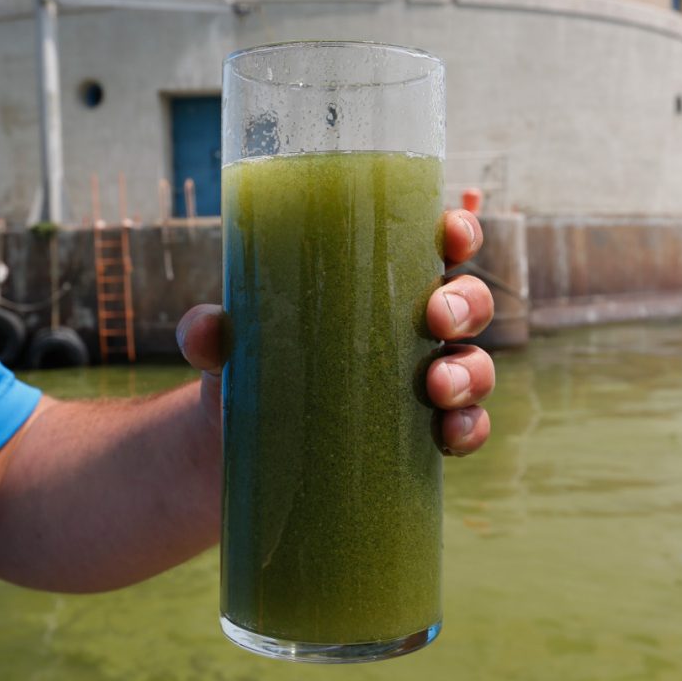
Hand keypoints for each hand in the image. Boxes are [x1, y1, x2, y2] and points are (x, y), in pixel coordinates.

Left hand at [176, 208, 493, 456]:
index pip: (434, 246)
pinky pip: (467, 427)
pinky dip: (470, 428)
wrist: (237, 448)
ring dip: (471, 372)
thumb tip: (207, 330)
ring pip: (475, 365)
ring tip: (436, 387)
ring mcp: (421, 383)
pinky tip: (449, 434)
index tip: (450, 236)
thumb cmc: (246, 369)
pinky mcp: (418, 436)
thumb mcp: (226, 345)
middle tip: (435, 318)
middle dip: (466, 304)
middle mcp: (409, 329)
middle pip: (467, 302)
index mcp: (376, 284)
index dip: (458, 232)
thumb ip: (209, 332)